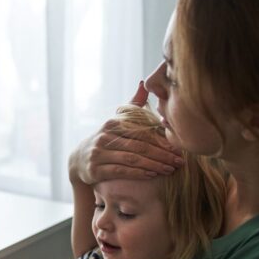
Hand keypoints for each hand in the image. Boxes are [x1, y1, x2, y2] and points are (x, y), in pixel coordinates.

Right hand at [68, 82, 182, 185]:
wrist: (79, 159)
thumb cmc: (106, 138)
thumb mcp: (117, 120)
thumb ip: (133, 104)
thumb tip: (144, 83)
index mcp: (112, 123)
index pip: (142, 132)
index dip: (162, 140)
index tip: (178, 148)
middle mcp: (104, 137)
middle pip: (139, 146)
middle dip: (162, 155)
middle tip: (179, 161)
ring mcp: (98, 154)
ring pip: (132, 159)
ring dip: (154, 165)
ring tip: (170, 169)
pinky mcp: (95, 170)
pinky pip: (121, 171)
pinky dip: (138, 173)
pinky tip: (152, 175)